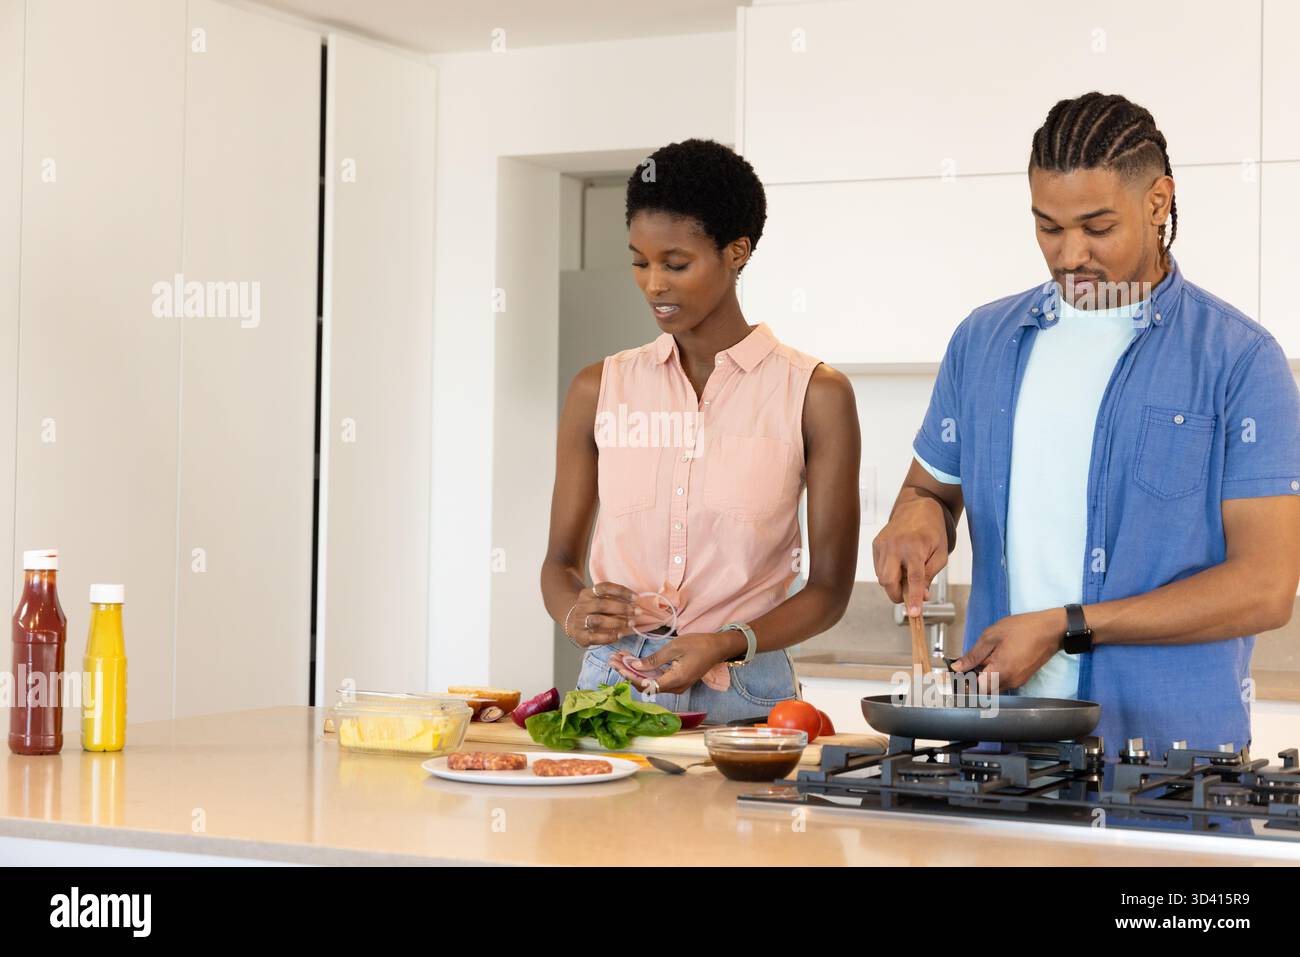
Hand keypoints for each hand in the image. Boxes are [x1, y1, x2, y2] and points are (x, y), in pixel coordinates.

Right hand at [566, 581, 638, 647]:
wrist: (573, 622)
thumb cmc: (594, 610)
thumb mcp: (599, 599)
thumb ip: (614, 598)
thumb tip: (636, 602)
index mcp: (587, 594)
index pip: (604, 588)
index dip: (621, 591)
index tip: (636, 597)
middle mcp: (582, 606)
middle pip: (602, 605)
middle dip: (622, 608)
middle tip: (638, 612)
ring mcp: (580, 621)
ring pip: (598, 621)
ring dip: (617, 622)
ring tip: (631, 623)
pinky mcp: (581, 636)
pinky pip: (595, 637)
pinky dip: (609, 637)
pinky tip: (620, 635)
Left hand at [610, 633, 728, 693]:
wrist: (718, 647)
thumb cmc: (698, 644)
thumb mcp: (674, 648)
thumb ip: (654, 660)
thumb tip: (634, 666)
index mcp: (674, 681)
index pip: (645, 684)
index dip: (629, 675)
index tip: (617, 665)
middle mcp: (674, 688)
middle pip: (645, 685)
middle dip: (628, 673)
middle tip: (613, 659)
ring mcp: (676, 685)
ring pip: (649, 682)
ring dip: (634, 671)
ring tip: (620, 658)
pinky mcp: (676, 680)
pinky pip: (657, 679)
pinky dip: (644, 671)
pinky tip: (633, 661)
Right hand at [872, 496, 947, 615]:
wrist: (917, 508)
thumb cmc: (932, 532)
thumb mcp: (940, 554)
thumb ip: (930, 576)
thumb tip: (921, 597)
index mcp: (915, 547)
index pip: (913, 579)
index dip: (913, 598)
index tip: (914, 614)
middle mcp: (895, 546)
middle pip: (888, 581)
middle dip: (897, 595)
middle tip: (908, 596)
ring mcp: (883, 544)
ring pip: (881, 577)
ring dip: (893, 584)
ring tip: (906, 574)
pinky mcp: (876, 544)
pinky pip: (878, 568)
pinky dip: (888, 573)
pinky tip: (899, 565)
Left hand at [952, 608, 1066, 692]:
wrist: (1051, 629)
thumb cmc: (1023, 629)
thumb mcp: (992, 636)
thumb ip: (973, 655)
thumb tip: (958, 667)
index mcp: (1000, 672)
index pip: (975, 689)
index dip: (964, 682)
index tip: (957, 673)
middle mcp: (1010, 682)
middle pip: (984, 691)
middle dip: (973, 681)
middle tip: (967, 664)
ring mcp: (1018, 682)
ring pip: (994, 687)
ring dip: (984, 678)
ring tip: (981, 660)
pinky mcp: (1023, 678)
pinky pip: (1004, 682)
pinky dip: (995, 675)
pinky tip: (994, 660)